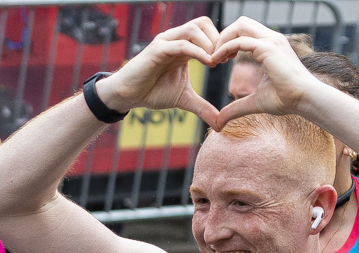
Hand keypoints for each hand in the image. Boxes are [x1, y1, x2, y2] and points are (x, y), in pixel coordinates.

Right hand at [95, 17, 220, 128]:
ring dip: (209, 43)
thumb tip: (219, 123)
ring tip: (216, 62)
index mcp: (184, 47)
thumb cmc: (153, 92)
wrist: (129, 95)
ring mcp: (166, 42)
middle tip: (225, 59)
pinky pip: (182, 44)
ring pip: (193, 29)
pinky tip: (208, 63)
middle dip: (218, 39)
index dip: (221, 42)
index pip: (208, 31)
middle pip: (203, 23)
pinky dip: (198, 51)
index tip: (230, 60)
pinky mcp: (158, 49)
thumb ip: (203, 108)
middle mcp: (176, 40)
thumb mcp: (185, 100)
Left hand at [210, 17, 321, 127]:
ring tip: (213, 58)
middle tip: (213, 56)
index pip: (245, 31)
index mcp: (271, 46)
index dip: (228, 42)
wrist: (304, 99)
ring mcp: (271, 40)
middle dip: (223, 36)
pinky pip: (239, 41)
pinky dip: (224, 48)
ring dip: (222, 39)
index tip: (219, 60)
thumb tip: (219, 122)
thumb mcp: (254, 103)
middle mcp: (271, 38)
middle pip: (241, 23)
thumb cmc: (286, 100)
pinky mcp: (267, 48)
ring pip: (239, 25)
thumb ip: (235, 108)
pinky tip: (215, 61)